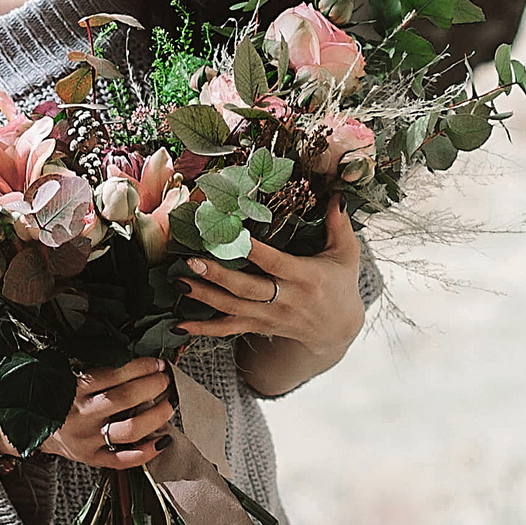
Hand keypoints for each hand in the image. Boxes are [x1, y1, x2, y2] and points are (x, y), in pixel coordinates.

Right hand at [0, 357, 175, 468]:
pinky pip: (123, 460)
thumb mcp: (67, 374)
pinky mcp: (92, 459)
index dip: (140, 367)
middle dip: (152, 387)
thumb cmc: (58, 396)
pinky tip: (162, 440)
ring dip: (156, 416)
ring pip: (128, 430)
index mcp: (74, 388)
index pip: (113, 374)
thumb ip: (96, 368)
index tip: (158, 363)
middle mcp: (81, 415)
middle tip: (167, 380)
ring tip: (169, 405)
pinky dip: (146, 452)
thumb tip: (137, 357)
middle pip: (124, 400)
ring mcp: (87, 439)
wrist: (31, 429)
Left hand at [178, 200, 364, 360]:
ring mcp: (269, 316)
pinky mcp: (259, 326)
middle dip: (218, 275)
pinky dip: (204, 329)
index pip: (276, 264)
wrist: (337, 329)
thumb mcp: (346, 253)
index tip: (234, 237)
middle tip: (191, 261)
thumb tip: (337, 194)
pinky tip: (179, 325)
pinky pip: (228, 329)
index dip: (256, 252)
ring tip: (179, 282)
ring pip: (233, 309)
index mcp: (305, 277)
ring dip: (204, 296)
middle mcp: (285, 299)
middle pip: (247, 289)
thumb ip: (339, 224)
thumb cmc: (341, 283)